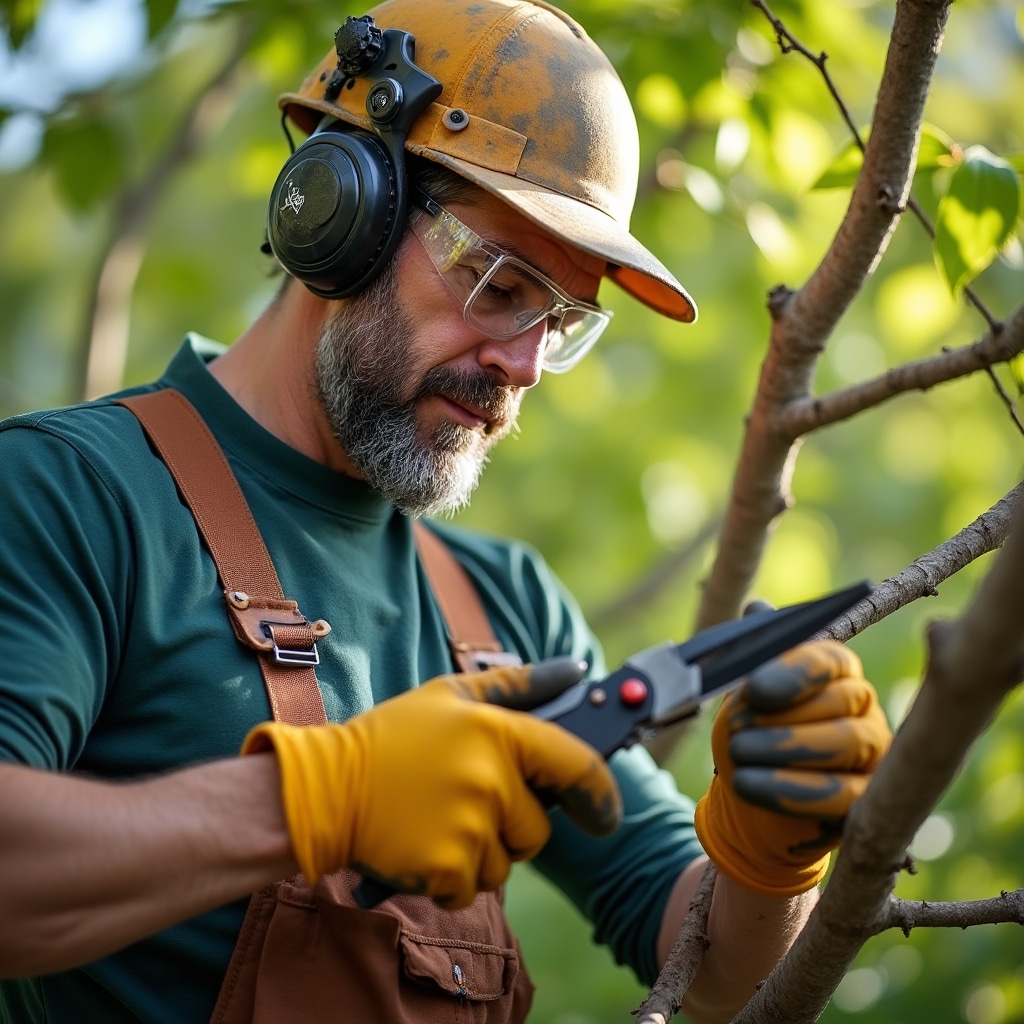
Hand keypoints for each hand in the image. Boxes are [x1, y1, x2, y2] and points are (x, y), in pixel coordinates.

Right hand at [242, 660, 620, 908]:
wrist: (325, 789)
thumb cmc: (392, 739)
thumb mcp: (451, 694)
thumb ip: (519, 683)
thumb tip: (575, 671)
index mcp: (497, 732)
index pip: (575, 766)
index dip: (600, 794)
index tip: (605, 814)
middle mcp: (490, 779)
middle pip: (537, 830)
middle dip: (510, 828)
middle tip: (463, 805)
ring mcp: (470, 826)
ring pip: (504, 865)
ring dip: (478, 855)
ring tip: (434, 822)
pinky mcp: (448, 867)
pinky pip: (471, 888)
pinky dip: (449, 878)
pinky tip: (420, 845)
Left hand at [694, 640, 890, 896]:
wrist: (746, 793)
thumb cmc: (747, 732)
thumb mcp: (739, 692)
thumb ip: (750, 653)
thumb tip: (758, 609)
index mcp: (837, 672)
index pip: (830, 659)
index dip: (793, 672)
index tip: (753, 688)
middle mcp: (865, 708)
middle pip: (839, 701)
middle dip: (780, 715)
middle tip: (734, 730)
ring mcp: (875, 755)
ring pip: (845, 743)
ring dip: (781, 748)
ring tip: (737, 754)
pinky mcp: (869, 801)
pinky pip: (841, 794)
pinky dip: (787, 789)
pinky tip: (746, 785)